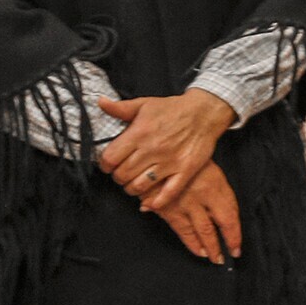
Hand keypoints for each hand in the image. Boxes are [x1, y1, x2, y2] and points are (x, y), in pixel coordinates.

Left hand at [98, 88, 236, 211]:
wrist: (205, 112)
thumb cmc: (173, 109)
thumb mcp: (145, 103)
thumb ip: (120, 107)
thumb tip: (100, 102)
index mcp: (139, 134)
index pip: (110, 159)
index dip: (105, 164)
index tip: (110, 164)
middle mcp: (152, 149)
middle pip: (122, 175)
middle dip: (118, 177)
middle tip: (123, 173)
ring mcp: (170, 162)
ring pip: (140, 187)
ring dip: (133, 189)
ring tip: (135, 183)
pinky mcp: (185, 170)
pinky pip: (168, 193)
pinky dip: (156, 202)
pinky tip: (150, 202)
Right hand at [152, 160, 241, 264]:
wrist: (160, 152)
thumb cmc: (189, 159)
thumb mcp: (210, 170)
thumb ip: (218, 192)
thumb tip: (227, 215)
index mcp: (217, 186)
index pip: (230, 216)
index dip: (234, 234)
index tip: (237, 246)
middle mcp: (203, 197)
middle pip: (216, 227)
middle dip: (221, 245)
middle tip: (224, 258)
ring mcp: (185, 204)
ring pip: (199, 231)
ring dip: (206, 247)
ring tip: (211, 257)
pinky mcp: (168, 208)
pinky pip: (181, 229)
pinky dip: (189, 241)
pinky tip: (195, 249)